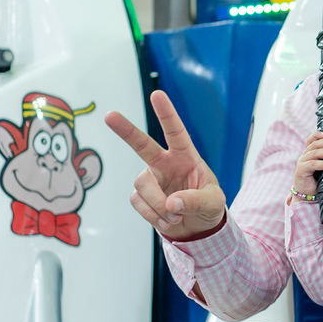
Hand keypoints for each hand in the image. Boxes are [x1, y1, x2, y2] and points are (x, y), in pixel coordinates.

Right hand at [104, 89, 226, 240]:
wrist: (198, 227)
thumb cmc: (208, 205)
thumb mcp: (212, 202)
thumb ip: (195, 200)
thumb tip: (171, 204)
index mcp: (186, 156)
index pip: (176, 132)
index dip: (166, 114)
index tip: (157, 94)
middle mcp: (165, 163)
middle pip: (142, 144)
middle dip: (126, 130)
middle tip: (109, 115)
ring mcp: (151, 179)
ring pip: (143, 185)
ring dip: (158, 205)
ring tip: (176, 216)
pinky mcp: (141, 196)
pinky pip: (139, 203)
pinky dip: (154, 216)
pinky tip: (168, 221)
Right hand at [292, 132, 322, 203]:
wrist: (307, 196)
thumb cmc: (317, 181)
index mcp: (308, 154)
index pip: (311, 140)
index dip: (318, 135)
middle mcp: (304, 156)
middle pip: (315, 145)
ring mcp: (302, 162)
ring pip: (315, 153)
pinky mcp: (301, 170)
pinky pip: (313, 164)